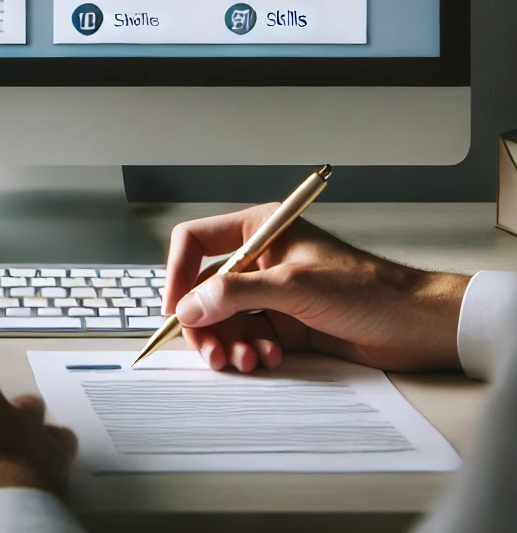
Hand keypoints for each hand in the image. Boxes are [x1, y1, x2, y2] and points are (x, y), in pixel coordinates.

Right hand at [163, 204, 469, 373]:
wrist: (414, 326)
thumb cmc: (367, 289)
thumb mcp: (295, 286)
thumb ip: (237, 294)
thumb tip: (190, 306)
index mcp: (259, 230)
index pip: (196, 243)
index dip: (179, 274)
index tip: (175, 309)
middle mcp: (259, 260)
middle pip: (205, 289)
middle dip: (204, 322)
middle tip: (211, 351)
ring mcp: (270, 293)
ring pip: (224, 319)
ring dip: (229, 343)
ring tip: (248, 359)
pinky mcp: (283, 323)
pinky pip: (246, 338)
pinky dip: (250, 352)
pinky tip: (269, 358)